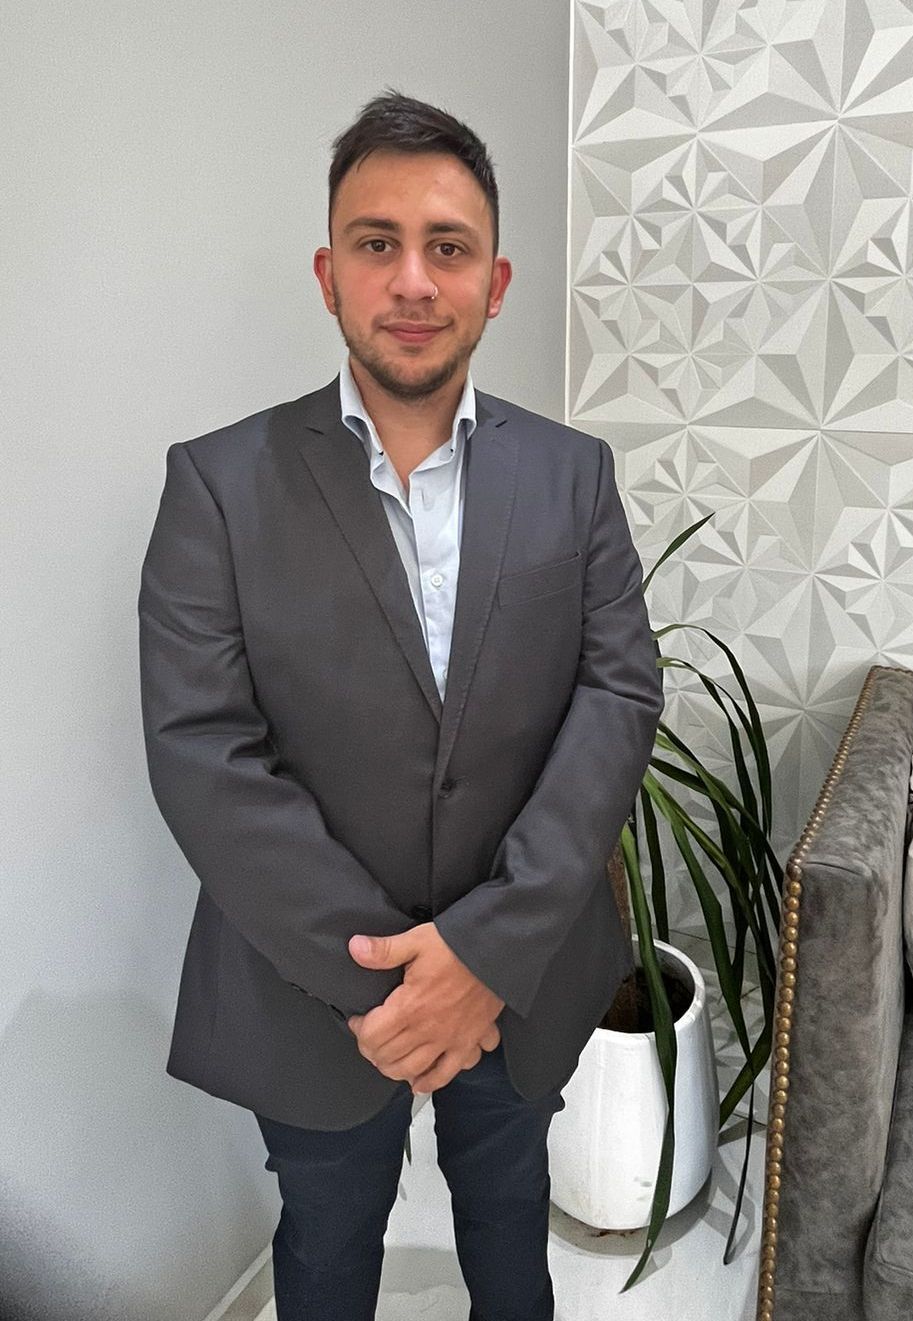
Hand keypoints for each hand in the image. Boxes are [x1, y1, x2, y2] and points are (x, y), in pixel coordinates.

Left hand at [346, 922, 504, 1093]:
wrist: (496, 952)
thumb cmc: (457, 946)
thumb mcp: (416, 941)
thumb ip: (384, 950)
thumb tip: (355, 948)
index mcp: (410, 1006)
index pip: (372, 1035)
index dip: (358, 1030)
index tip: (358, 1020)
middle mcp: (427, 1029)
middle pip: (387, 1056)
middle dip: (372, 1050)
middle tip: (370, 1038)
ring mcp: (448, 1040)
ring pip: (412, 1070)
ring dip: (394, 1069)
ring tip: (387, 1060)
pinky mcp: (467, 1042)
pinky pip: (447, 1073)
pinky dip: (431, 1082)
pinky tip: (419, 1083)